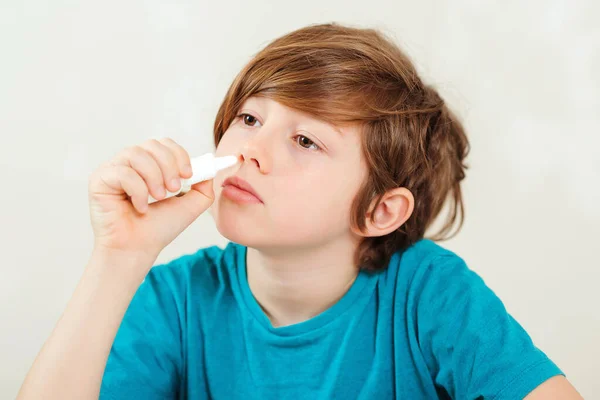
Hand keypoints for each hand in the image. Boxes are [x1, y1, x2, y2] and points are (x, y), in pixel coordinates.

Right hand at [88, 138, 213, 261]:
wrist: (138, 249)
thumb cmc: (159, 229)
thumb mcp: (190, 205)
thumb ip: (203, 186)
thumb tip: (208, 169)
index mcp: (148, 166)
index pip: (163, 144)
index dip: (178, 155)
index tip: (188, 175)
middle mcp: (129, 164)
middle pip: (151, 145)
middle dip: (168, 165)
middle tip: (173, 189)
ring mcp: (113, 170)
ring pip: (136, 154)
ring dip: (153, 176)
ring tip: (157, 198)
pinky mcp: (99, 180)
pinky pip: (122, 172)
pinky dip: (137, 190)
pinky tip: (140, 207)